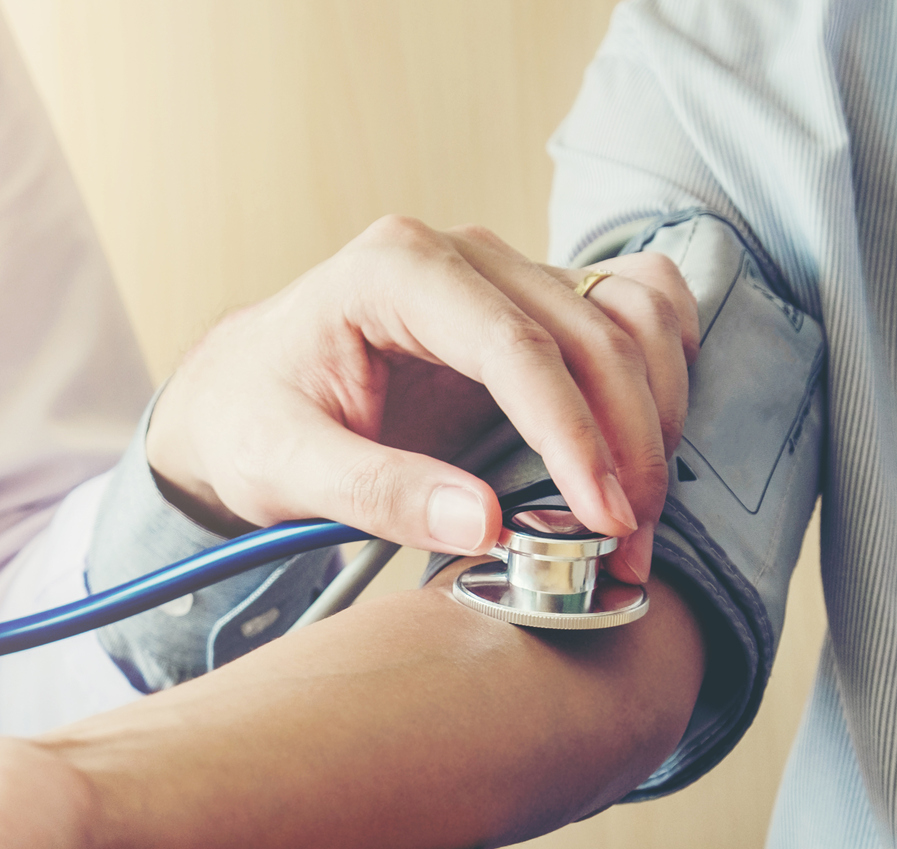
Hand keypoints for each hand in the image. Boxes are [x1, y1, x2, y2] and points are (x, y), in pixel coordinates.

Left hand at [144, 218, 699, 583]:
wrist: (238, 397)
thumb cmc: (251, 422)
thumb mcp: (283, 468)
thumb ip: (377, 493)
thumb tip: (482, 524)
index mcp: (394, 271)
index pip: (514, 345)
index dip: (572, 433)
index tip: (602, 514)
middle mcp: (462, 257)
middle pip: (590, 331)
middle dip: (626, 443)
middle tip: (631, 543)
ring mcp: (505, 274)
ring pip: (630, 315)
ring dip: (655, 414)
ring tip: (639, 517)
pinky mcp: (532, 307)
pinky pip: (632, 312)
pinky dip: (659, 375)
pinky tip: (644, 448)